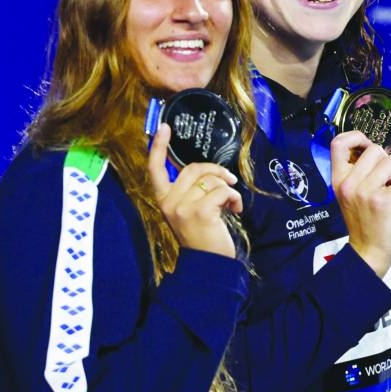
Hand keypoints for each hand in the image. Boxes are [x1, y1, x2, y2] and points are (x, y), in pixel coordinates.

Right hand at [147, 123, 242, 257]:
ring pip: (210, 179)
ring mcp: (182, 207)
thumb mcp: (189, 210)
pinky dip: (234, 197)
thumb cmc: (203, 235)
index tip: (165, 127)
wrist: (208, 264)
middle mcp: (168, 202)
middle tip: (229, 181)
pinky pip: (222, 190)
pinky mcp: (199, 211)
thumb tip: (207, 169)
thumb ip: (191, 190)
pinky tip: (235, 210)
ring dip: (227, 188)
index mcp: (163, 199)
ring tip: (231, 204)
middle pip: (193, 168)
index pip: (155, 169)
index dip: (159, 147)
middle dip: (216, 171)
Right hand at [330, 130, 390, 277]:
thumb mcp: (351, 194)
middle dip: (386, 163)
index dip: (356, 137)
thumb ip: (358, 172)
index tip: (366, 148)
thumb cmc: (364, 220)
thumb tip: (377, 150)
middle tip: (385, 182)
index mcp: (338, 179)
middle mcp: (349, 183)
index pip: (338, 143)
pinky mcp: (382, 201)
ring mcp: (365, 192)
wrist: (368, 252)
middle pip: (375, 149)